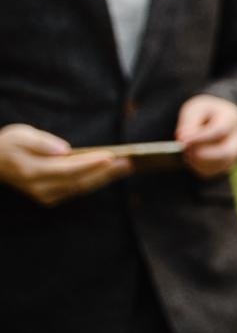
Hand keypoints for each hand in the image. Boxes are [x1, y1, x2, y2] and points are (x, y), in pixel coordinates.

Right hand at [0, 123, 129, 205]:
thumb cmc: (10, 144)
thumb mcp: (21, 135)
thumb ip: (42, 143)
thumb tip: (64, 150)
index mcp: (32, 171)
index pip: (68, 169)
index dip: (91, 163)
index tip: (112, 156)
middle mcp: (39, 188)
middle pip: (79, 181)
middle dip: (106, 172)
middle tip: (129, 162)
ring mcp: (45, 195)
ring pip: (81, 188)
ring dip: (105, 178)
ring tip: (127, 166)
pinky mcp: (50, 197)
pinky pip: (77, 190)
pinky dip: (95, 182)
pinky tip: (111, 173)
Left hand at [177, 95, 236, 178]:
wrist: (214, 120)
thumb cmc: (203, 114)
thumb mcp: (194, 110)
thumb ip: (189, 122)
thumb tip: (183, 138)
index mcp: (232, 117)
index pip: (220, 130)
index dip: (200, 138)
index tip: (182, 141)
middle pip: (226, 152)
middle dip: (202, 154)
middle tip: (184, 150)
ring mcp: (236, 152)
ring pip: (220, 165)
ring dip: (198, 161)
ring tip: (186, 152)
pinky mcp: (227, 165)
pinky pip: (212, 172)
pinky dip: (198, 167)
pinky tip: (192, 157)